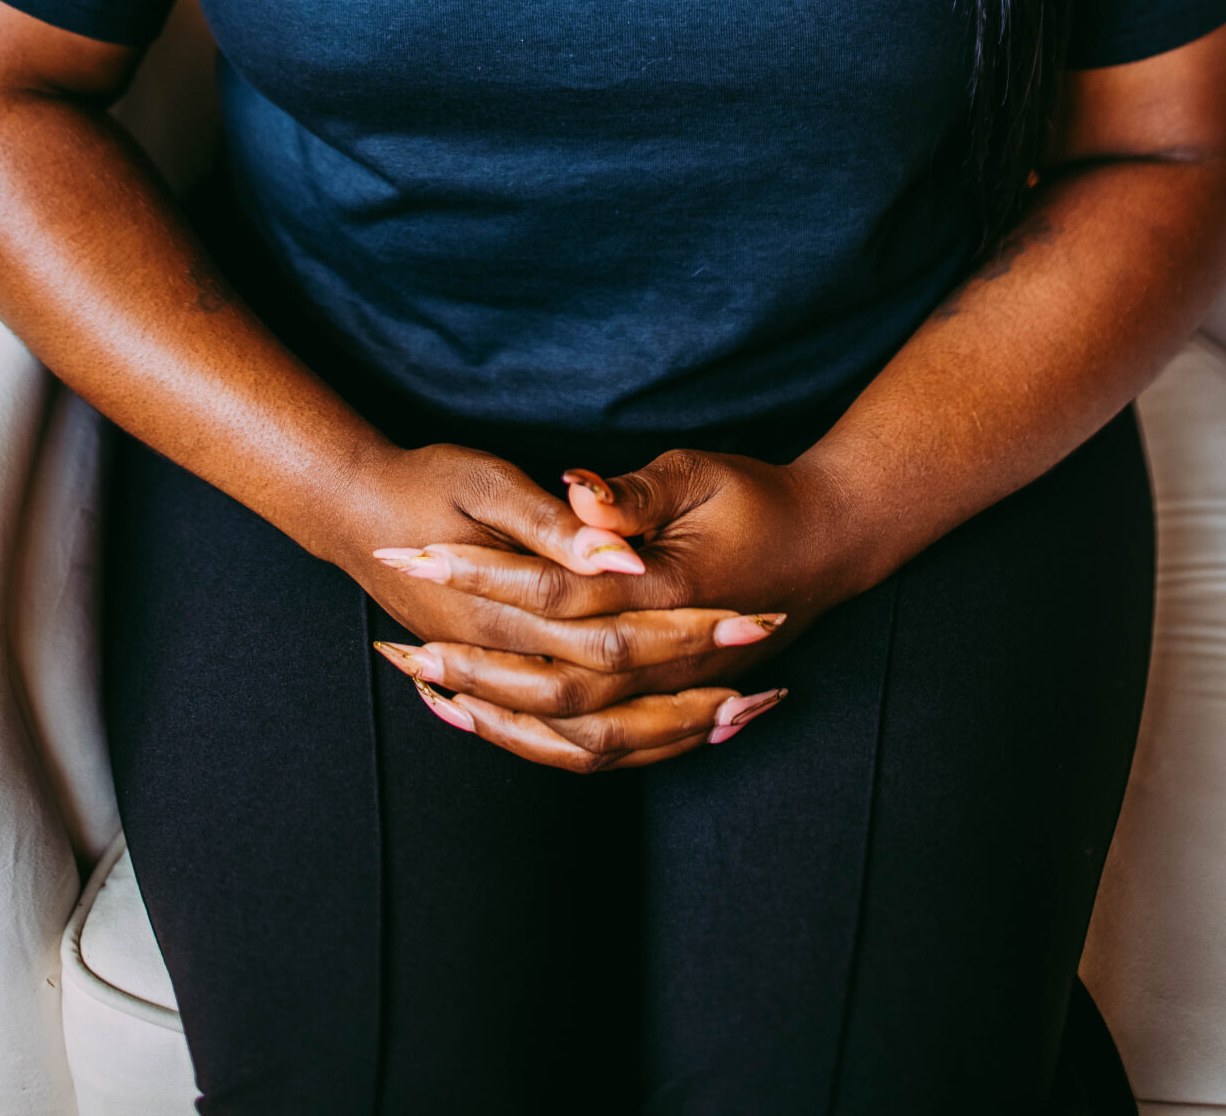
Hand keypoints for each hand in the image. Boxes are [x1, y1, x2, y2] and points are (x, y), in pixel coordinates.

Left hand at [371, 447, 864, 771]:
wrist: (829, 543)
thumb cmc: (759, 498)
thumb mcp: (698, 472)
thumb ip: (633, 493)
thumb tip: (573, 495)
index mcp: (665, 595)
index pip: (551, 593)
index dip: (477, 577)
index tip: (410, 555)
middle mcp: (667, 660)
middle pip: (550, 683)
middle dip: (468, 664)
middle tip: (396, 645)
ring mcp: (674, 695)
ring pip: (571, 736)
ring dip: (495, 719)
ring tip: (426, 693)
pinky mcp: (676, 710)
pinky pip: (601, 752)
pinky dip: (538, 746)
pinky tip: (488, 724)